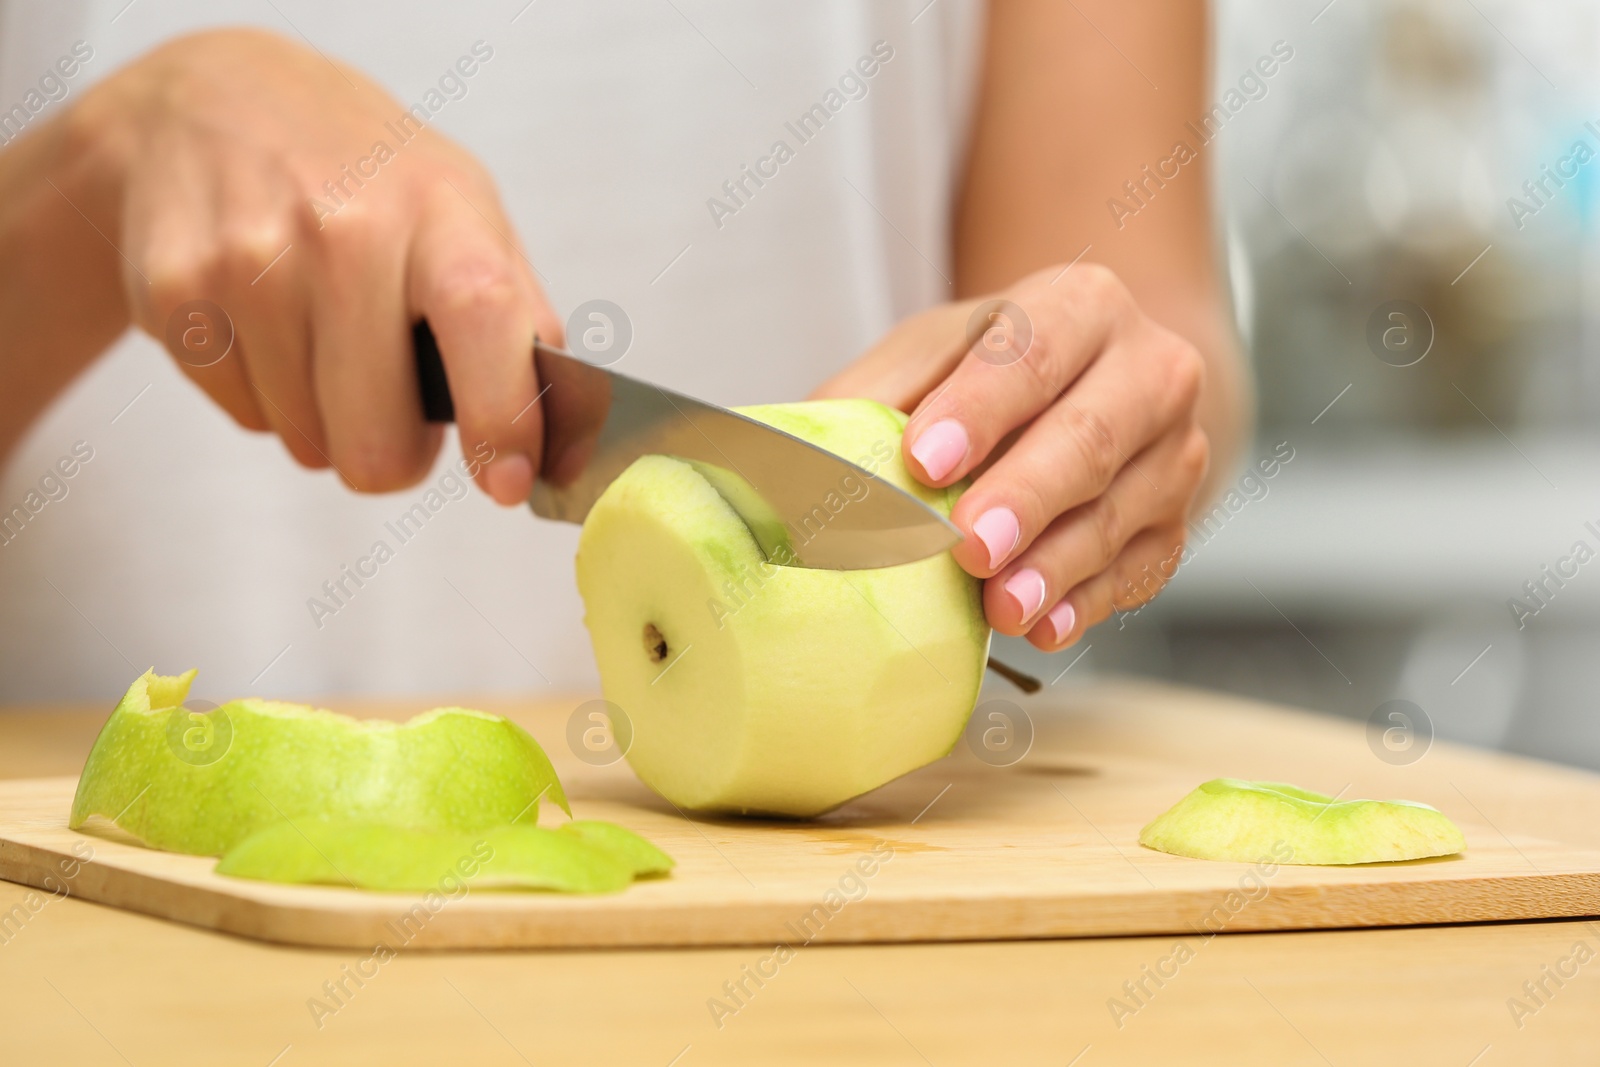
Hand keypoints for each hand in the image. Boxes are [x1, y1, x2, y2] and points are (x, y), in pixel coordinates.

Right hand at [67, 28, 559, 502]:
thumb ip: (522, 324)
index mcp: (437, 210)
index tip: (507, 480)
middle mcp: (342, 230)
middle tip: (393, 398)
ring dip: (326, 416)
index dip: (501, 415)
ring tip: (322, 334)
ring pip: (308, 442)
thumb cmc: (366, 178)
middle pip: (375, 442)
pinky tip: (266, 322)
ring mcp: (249, 261)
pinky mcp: (177, 293)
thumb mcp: (466, 214)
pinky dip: (264, 394)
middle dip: (393, 450)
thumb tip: (565, 445)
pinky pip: (246, 419)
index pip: (482, 316)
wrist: (210, 103)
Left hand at [813, 263, 1209, 649]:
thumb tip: (783, 457)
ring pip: (1120, 512)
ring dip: (1056, 566)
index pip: (1032, 352)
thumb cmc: (993, 372)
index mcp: (1080, 305)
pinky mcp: (1175, 524)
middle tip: (969, 546)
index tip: (925, 460)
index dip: (979, 408)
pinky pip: (1139, 569)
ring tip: (1001, 608)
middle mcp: (1148, 369)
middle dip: (1026, 495)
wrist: (1097, 386)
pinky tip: (1046, 629)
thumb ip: (870, 395)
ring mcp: (1174, 452)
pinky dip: (1088, 603)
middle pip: (1090, 435)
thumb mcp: (930, 356)